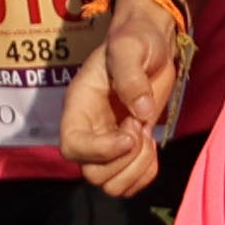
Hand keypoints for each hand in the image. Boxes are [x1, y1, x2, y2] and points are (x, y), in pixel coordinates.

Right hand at [58, 0, 189, 200]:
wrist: (152, 44)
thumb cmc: (135, 40)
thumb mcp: (130, 48)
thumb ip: (130, 76)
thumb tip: (141, 111)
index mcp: (79, 107)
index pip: (72, 147)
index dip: (100, 151)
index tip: (130, 134)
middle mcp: (89, 130)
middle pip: (93, 174)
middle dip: (125, 158)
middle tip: (139, 127)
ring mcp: (108, 144)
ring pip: (112, 185)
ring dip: (136, 167)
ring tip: (145, 134)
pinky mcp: (128, 152)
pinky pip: (131, 183)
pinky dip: (146, 173)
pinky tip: (152, 145)